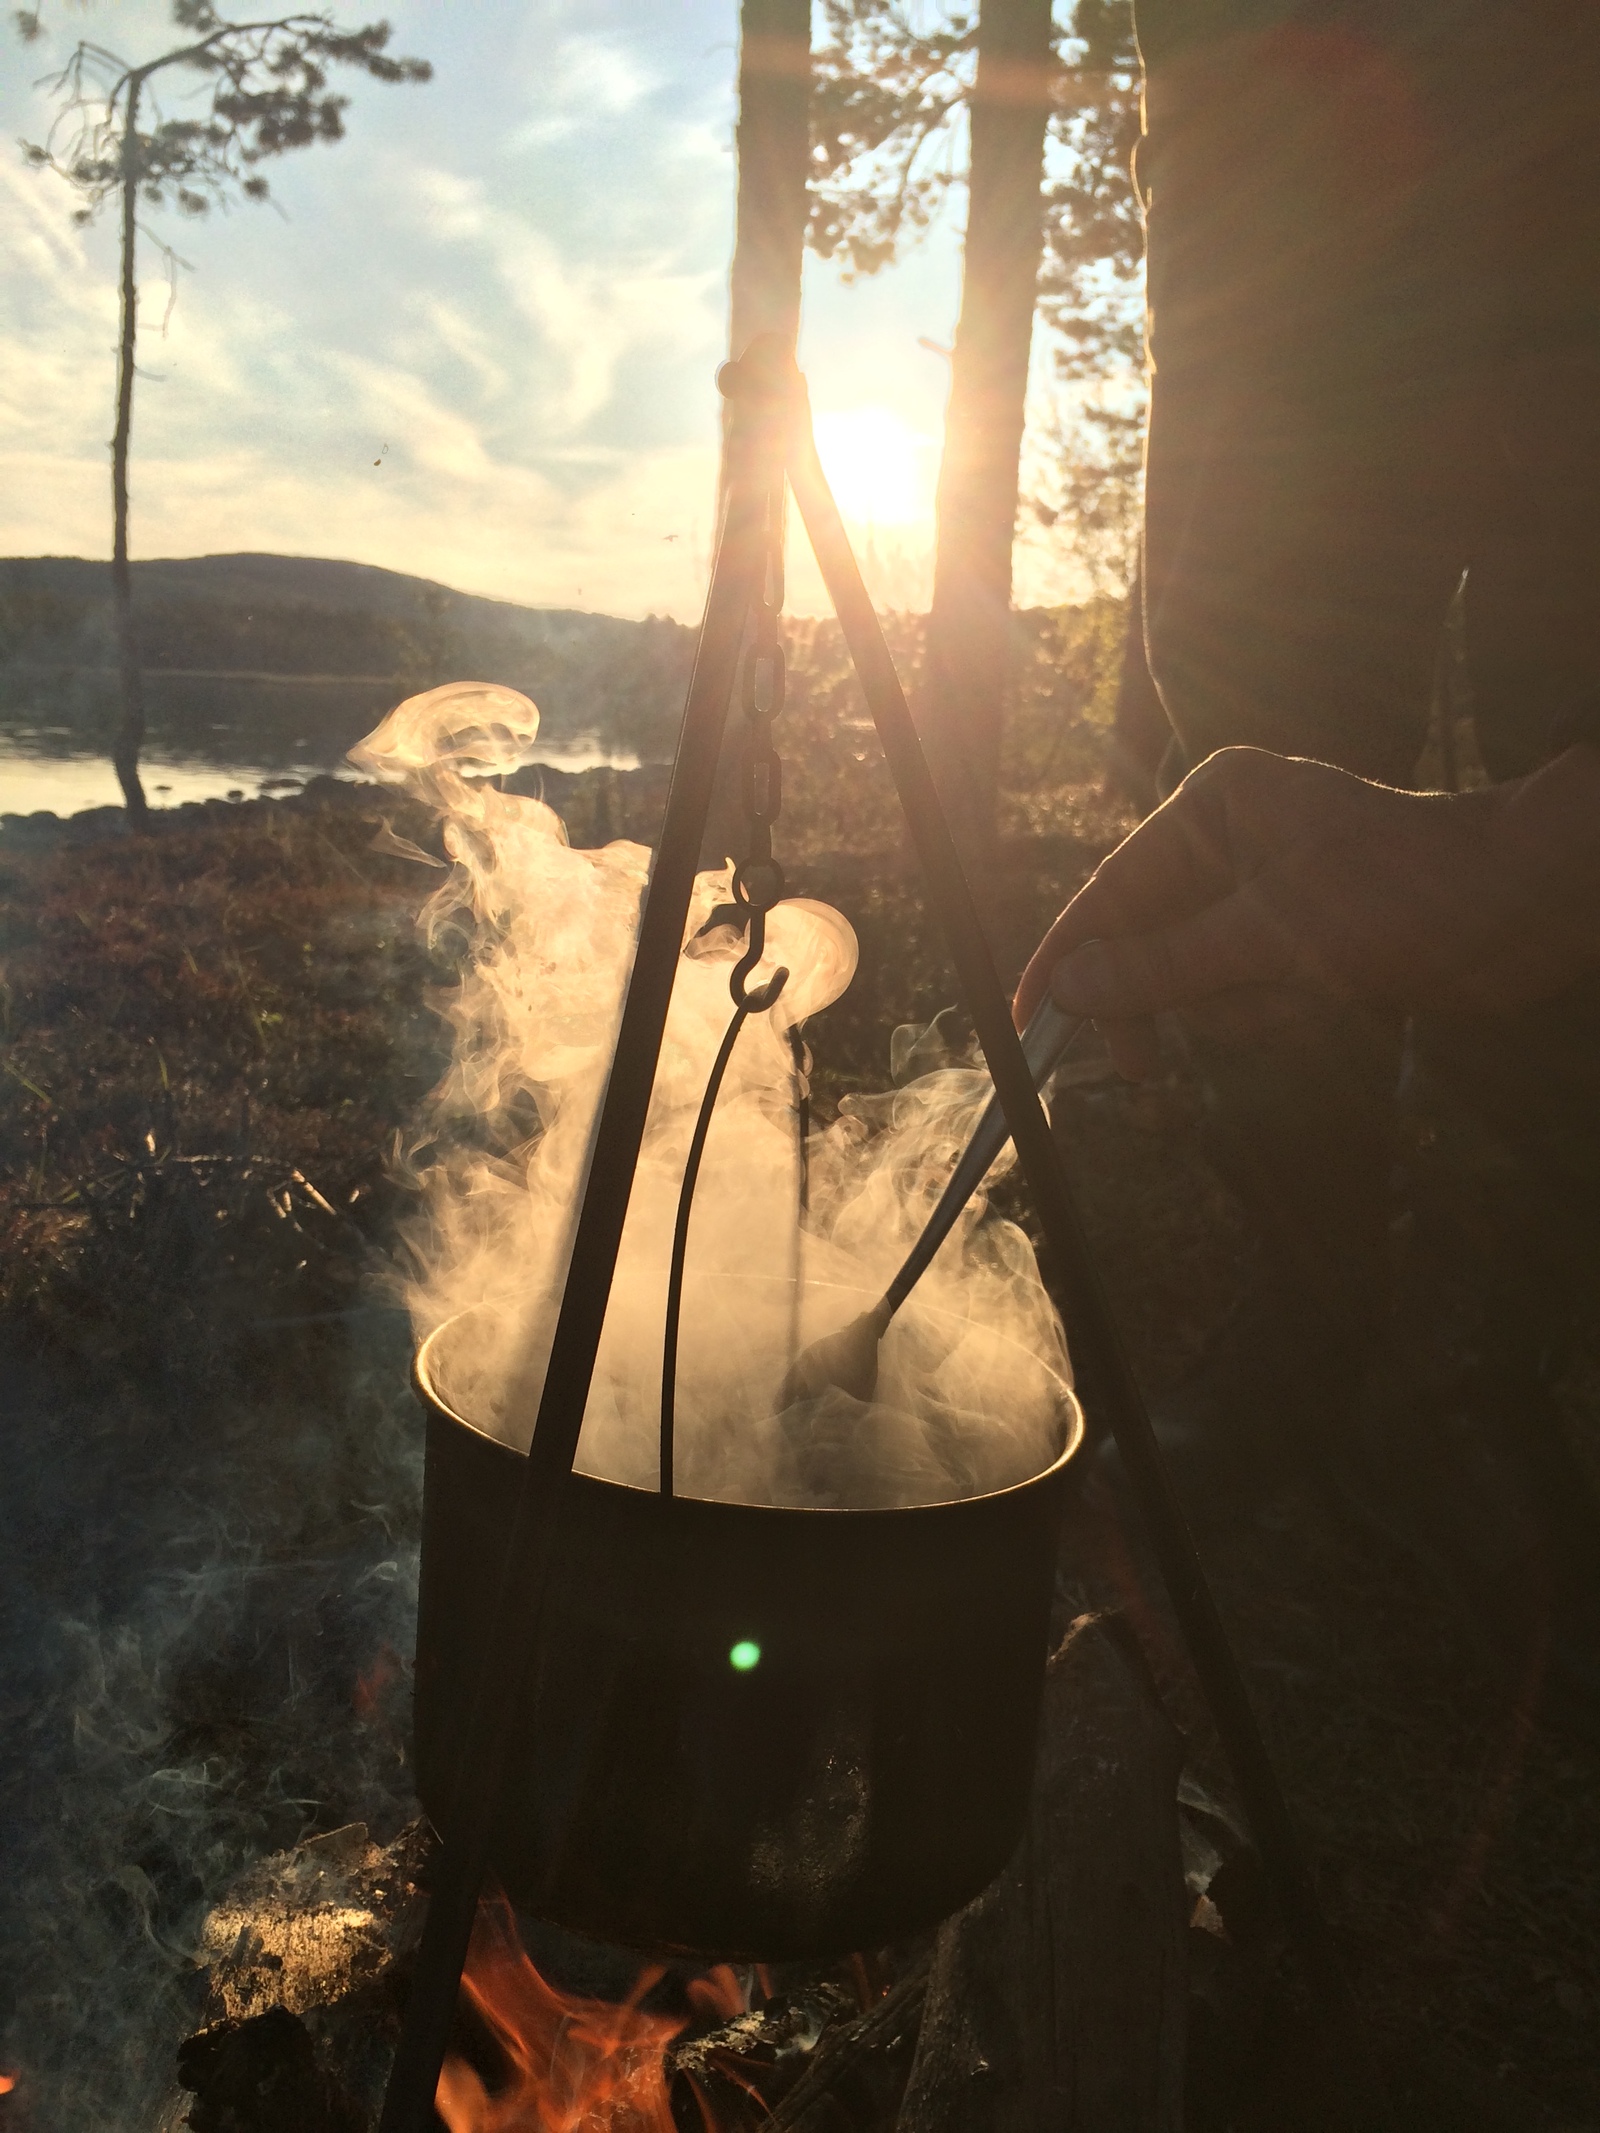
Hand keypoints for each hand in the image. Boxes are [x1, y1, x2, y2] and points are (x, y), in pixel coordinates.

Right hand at [1014, 745, 1599, 1075]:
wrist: (1528, 909)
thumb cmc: (1408, 896)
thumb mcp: (1273, 936)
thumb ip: (1164, 967)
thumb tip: (1072, 988)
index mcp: (1213, 807)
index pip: (1108, 893)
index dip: (1063, 962)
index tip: (1026, 1025)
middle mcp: (1230, 841)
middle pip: (1146, 946)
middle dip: (1174, 1003)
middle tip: (1152, 1076)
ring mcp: (1264, 889)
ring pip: (1198, 983)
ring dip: (1244, 1012)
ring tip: (1310, 995)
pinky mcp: (1299, 934)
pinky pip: (1248, 996)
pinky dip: (1278, 1015)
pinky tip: (1332, 1000)